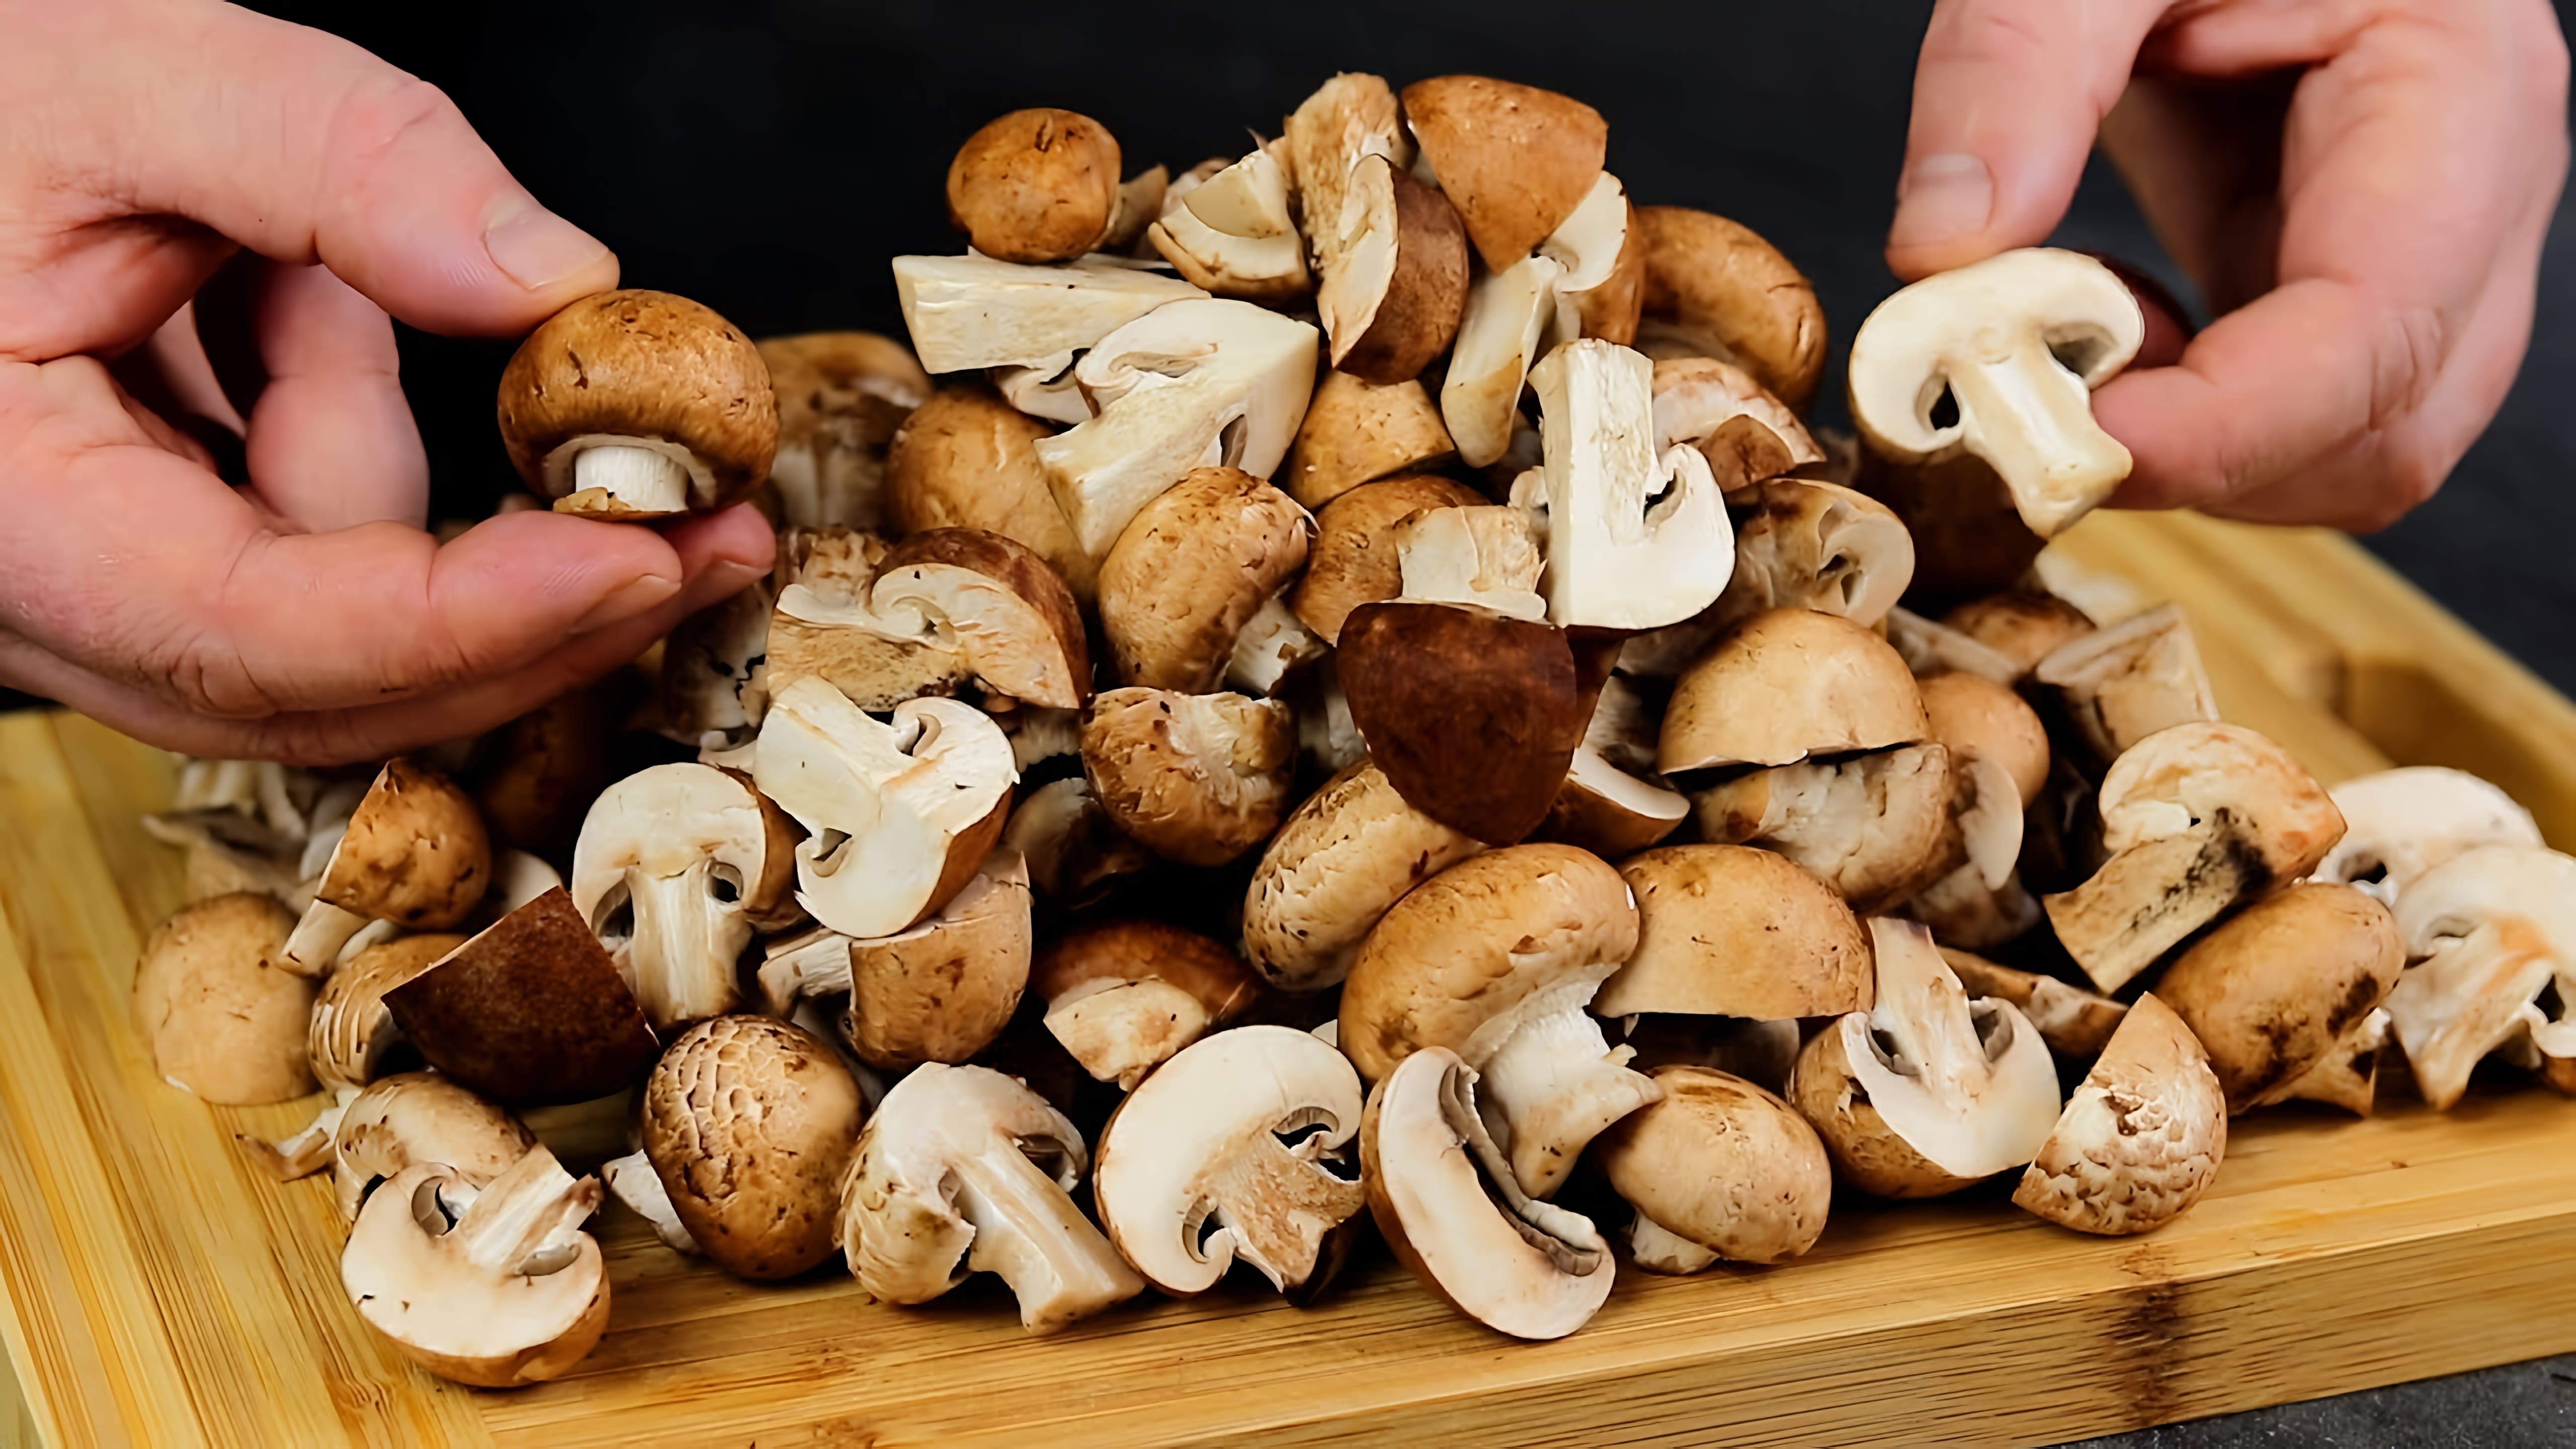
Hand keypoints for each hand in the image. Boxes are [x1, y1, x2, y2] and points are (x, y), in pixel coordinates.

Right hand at [0, 0, 773, 762]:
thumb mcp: (119, 75)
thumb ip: (334, 157)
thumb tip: (548, 276)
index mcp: (2, 513)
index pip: (264, 637)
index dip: (472, 620)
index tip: (644, 559)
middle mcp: (47, 593)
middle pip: (335, 682)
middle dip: (537, 609)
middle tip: (714, 531)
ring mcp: (106, 586)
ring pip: (343, 599)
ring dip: (389, 445)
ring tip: (289, 274)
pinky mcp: (157, 551)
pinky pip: (309, 536)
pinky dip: (344, 427)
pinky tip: (283, 318)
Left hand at [1888, 0, 2569, 530]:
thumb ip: (2016, 68)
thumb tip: (1944, 248)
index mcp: (2460, 84)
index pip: (2376, 332)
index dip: (2226, 425)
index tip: (2067, 435)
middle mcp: (2470, 189)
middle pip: (2385, 429)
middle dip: (2207, 465)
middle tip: (2023, 420)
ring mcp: (2419, 248)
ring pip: (2343, 450)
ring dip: (2189, 454)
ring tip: (2057, 350)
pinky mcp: (2335, 279)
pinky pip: (2284, 415)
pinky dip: (2178, 423)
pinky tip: (2093, 336)